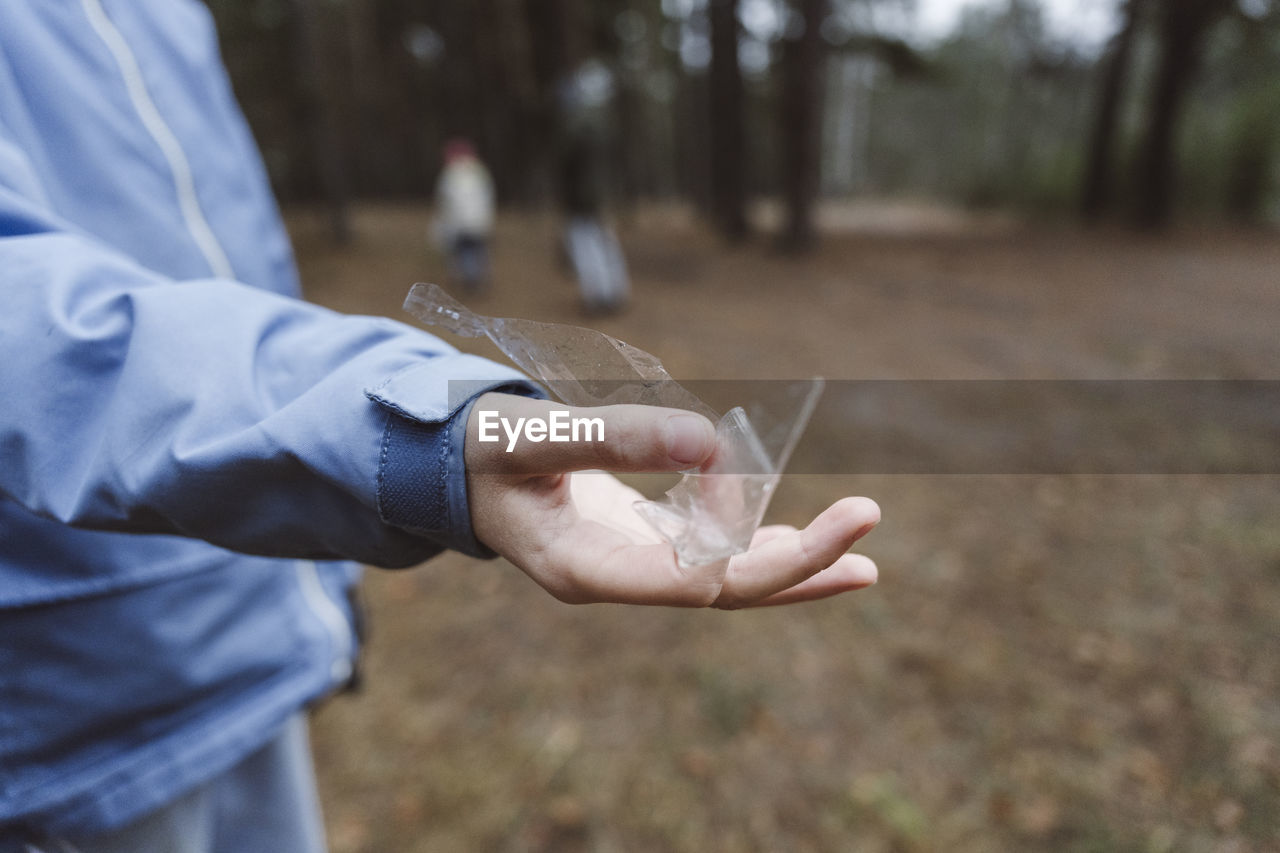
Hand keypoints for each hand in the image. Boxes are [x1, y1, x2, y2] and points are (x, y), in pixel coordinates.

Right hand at [465, 393, 878, 607]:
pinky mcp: (641, 542)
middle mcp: (617, 578)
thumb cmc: (480, 449)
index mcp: (585, 568)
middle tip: (868, 527)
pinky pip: (712, 554)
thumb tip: (713, 439)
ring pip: (725, 580)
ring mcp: (632, 564)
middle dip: (799, 566)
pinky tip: (802, 536)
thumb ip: (611, 436)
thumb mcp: (531, 435)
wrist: (451, 466)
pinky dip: (759, 543)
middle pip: (723, 591)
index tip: (819, 529)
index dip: (756, 560)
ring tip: (865, 559)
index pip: (690, 585)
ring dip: (793, 566)